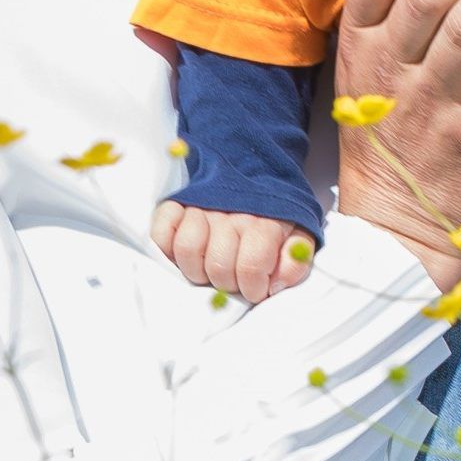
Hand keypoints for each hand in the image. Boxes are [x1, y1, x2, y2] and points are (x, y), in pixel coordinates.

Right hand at [150, 201, 314, 302]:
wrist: (254, 171)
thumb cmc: (274, 214)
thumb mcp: (299, 235)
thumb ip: (295, 261)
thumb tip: (276, 285)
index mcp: (264, 221)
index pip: (251, 268)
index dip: (252, 289)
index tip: (255, 289)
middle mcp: (230, 212)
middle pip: (218, 266)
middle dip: (227, 284)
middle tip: (233, 278)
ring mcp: (200, 207)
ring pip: (187, 250)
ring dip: (197, 270)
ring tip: (209, 269)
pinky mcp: (176, 204)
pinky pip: (161, 233)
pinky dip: (167, 249)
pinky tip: (185, 254)